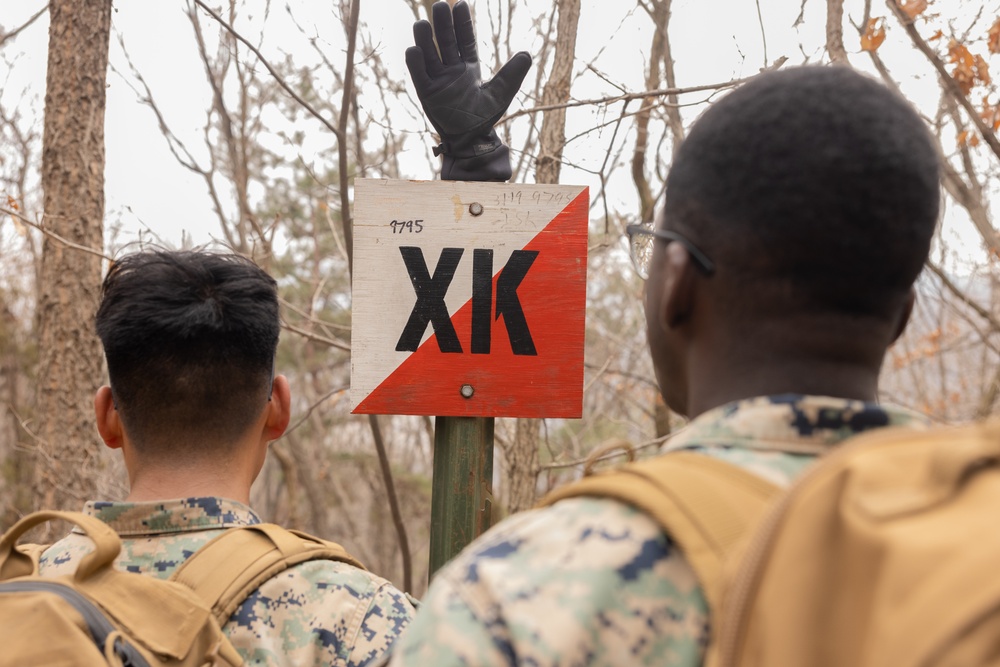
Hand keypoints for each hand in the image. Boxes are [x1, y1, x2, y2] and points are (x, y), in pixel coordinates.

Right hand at [405, 0, 531, 180]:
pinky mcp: (427, 93)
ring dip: (425, 39)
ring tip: (423, 23)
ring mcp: (437, 80)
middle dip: (442, 24)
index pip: (464, 39)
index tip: (460, 4)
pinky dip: (416, 62)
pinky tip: (415, 50)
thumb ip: (512, 74)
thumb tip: (527, 55)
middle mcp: (451, 70)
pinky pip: (419, 75)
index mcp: (469, 67)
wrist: (471, 140)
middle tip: (440, 5)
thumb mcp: (500, 94)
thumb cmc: (484, 117)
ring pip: (429, 54)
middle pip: (445, 41)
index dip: (462, 23)